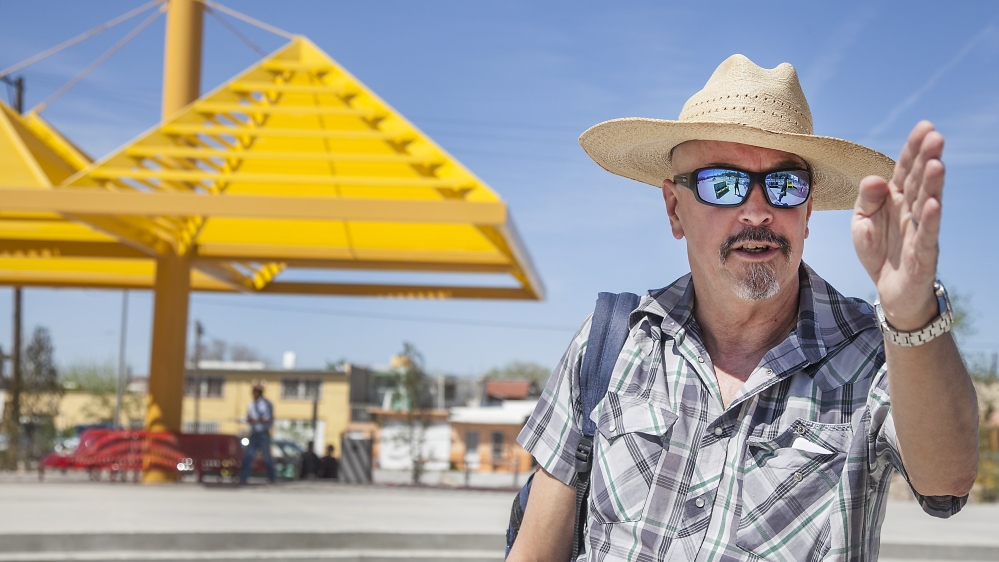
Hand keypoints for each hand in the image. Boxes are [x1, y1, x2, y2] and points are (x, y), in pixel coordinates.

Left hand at [851, 121, 943, 329]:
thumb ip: (866, 200)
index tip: (924, 126)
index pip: (905, 170)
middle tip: (935, 136)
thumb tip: (875, 178)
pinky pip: (927, 235)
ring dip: (932, 184)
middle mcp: (911, 210)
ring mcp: (920, 230)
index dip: (914, 149)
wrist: (891, 290)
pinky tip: (933, 204)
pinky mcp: (923, 253)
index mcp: (895, 199)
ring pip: (927, 203)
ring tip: (937, 163)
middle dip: (926, 159)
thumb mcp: (862, 222)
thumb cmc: (879, 251)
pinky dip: (930, 220)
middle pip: (919, 182)